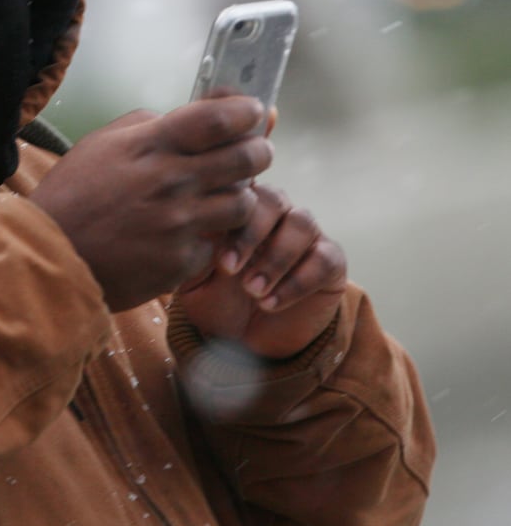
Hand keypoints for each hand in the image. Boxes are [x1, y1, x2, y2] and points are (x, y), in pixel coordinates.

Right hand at [29, 96, 272, 311]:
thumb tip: (189, 116)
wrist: (50, 256)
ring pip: (244, 203)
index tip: (250, 112)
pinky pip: (216, 244)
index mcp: (150, 146)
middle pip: (248, 157)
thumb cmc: (71, 196)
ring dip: (238, 196)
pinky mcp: (181, 261)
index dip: (246, 111)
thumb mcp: (100, 144)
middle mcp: (171, 181)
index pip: (220, 118)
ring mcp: (180, 224)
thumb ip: (146, 125)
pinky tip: (187, 234)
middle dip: (258, 151)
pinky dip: (208, 238)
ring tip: (220, 197)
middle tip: (251, 153)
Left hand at [174, 184, 347, 358]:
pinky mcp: (330, 261)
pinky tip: (270, 303)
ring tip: (252, 291)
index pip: (239, 184)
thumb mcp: (194, 279)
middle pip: (273, 198)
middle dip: (250, 234)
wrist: (246, 340)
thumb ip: (195, 249)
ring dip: (275, 258)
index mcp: (239, 208)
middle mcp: (275, 213)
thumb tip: (197, 224)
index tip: (209, 239)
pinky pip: (323, 257)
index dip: (227, 206)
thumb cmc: (216, 301)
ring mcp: (305, 235)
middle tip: (229, 270)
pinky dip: (296, 282)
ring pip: (301, 223)